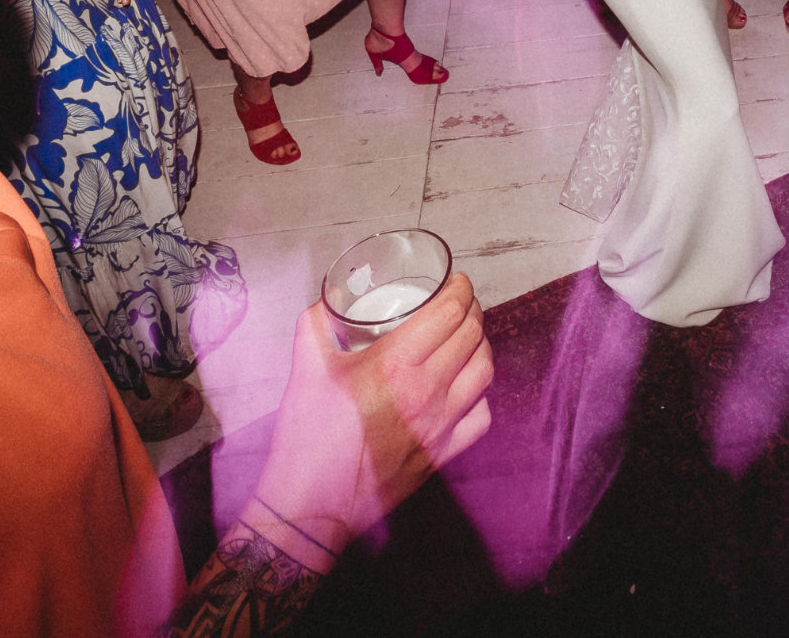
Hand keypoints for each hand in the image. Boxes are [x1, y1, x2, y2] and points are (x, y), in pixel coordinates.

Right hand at [245, 283, 493, 566]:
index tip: (456, 282)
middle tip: (460, 303)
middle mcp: (426, 392)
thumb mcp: (305, 369)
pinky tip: (464, 387)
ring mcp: (440, 426)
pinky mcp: (442, 454)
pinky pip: (480, 416)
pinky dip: (479, 394)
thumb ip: (317, 325)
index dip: (460, 289)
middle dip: (471, 310)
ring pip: (483, 372)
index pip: (448, 313)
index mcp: (395, 365)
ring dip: (480, 346)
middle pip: (471, 335)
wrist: (310, 505)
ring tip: (467, 337)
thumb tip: (328, 300)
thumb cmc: (306, 440)